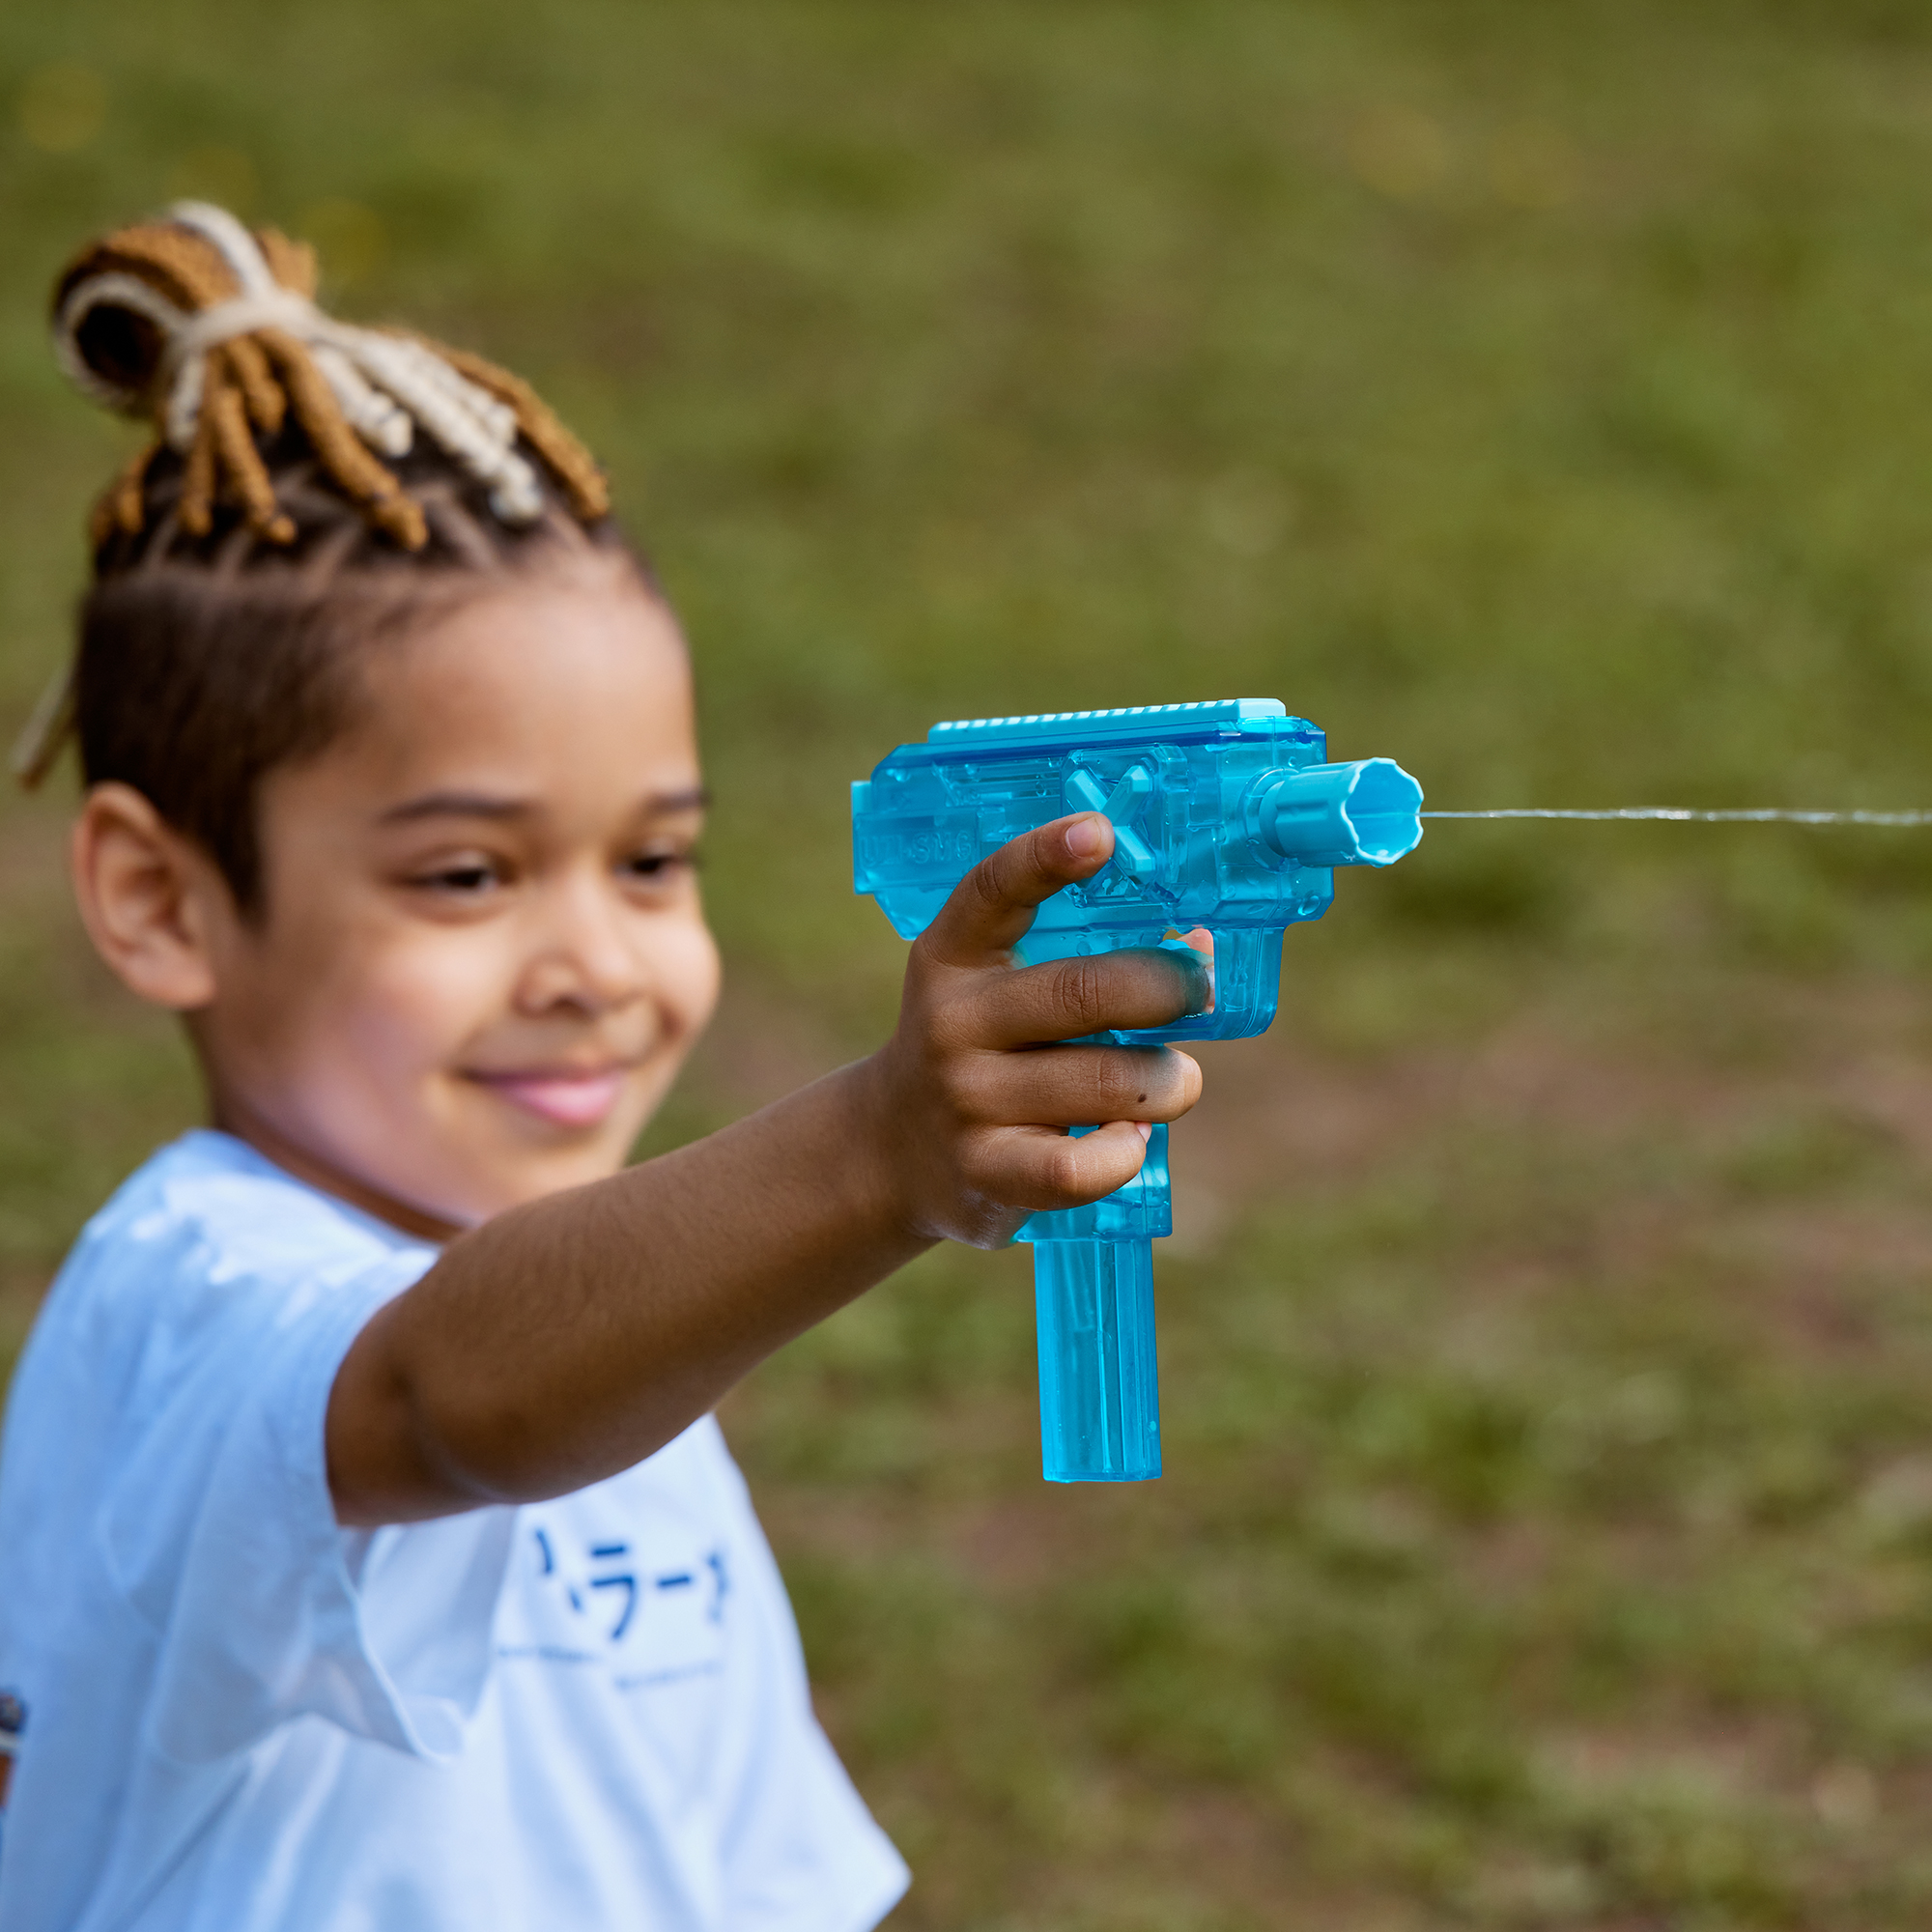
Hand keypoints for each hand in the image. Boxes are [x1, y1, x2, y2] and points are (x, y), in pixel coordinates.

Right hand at [867, 811, 1208, 1247]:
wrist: (891, 1152)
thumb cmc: (983, 1051)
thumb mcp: (998, 989)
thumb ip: (1081, 961)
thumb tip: (1200, 946)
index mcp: (954, 956)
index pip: (992, 890)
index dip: (1045, 857)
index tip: (1099, 832)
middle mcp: (953, 1022)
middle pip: (1083, 993)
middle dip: (1167, 988)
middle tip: (1198, 990)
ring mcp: (966, 1099)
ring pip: (1108, 1083)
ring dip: (1168, 1081)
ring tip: (1173, 1081)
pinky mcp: (986, 1171)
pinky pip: (1083, 1166)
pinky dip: (1127, 1152)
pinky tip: (1131, 1139)